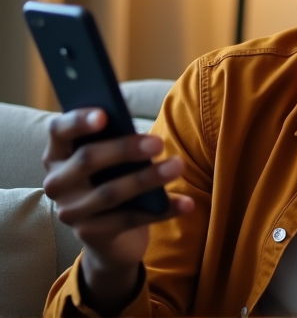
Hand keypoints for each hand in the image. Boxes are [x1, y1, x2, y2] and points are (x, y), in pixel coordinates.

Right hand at [42, 108, 193, 307]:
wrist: (110, 234)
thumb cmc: (113, 176)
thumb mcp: (110, 156)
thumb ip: (115, 139)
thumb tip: (137, 128)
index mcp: (59, 152)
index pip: (59, 130)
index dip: (79, 121)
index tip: (104, 115)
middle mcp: (57, 182)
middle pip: (88, 160)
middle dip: (125, 149)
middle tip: (159, 142)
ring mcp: (71, 211)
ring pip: (111, 192)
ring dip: (148, 178)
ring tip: (178, 166)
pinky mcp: (91, 235)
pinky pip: (130, 219)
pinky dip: (163, 209)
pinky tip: (186, 203)